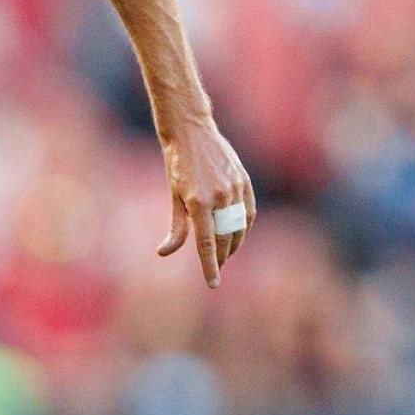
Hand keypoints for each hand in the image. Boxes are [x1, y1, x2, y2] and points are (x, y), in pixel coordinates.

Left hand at [155, 117, 256, 287]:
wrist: (192, 131)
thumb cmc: (177, 165)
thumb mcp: (173, 196)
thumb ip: (176, 228)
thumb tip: (164, 252)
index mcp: (197, 202)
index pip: (206, 244)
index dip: (210, 266)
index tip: (213, 283)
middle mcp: (219, 196)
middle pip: (225, 238)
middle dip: (221, 257)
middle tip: (216, 267)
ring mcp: (234, 188)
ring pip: (240, 227)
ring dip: (234, 244)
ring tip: (226, 253)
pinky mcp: (244, 180)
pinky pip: (249, 212)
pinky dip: (245, 226)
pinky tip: (238, 233)